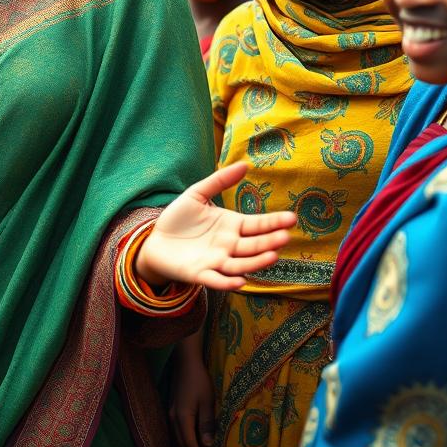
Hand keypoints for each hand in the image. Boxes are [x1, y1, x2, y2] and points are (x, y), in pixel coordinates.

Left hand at [136, 163, 295, 290]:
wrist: (155, 240)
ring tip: (272, 256)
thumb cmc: (179, 218)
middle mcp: (229, 246)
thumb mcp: (197, 194)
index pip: (258, 224)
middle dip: (270, 242)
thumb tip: (244, 165)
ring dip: (256, 262)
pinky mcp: (200, 274)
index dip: (274, 222)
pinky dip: (228, 282)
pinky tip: (240, 281)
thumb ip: (219, 181)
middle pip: (254, 245)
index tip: (291, 218)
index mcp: (232, 226)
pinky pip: (217, 280)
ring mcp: (217, 262)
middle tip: (285, 237)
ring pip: (241, 264)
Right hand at [169, 343, 215, 446]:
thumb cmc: (199, 381)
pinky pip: (175, 432)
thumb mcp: (207, 402)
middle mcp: (173, 418)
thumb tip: (207, 445)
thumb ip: (206, 424)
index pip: (189, 444)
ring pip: (176, 439)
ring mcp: (170, 414)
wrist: (186, 363)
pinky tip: (192, 440)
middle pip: (180, 445)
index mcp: (182, 417)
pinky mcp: (172, 410)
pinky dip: (184, 441)